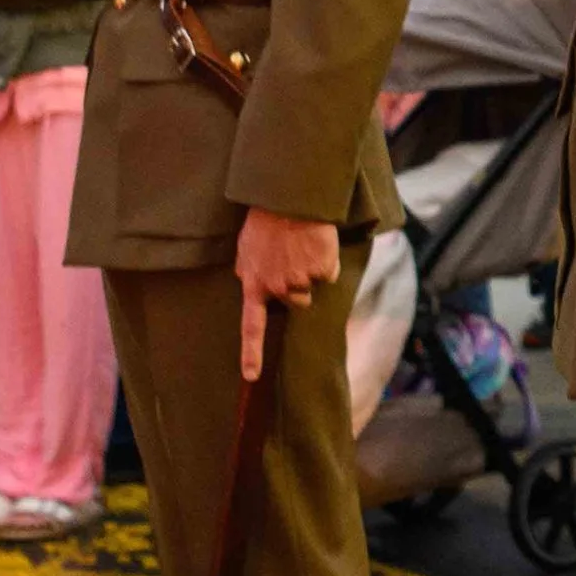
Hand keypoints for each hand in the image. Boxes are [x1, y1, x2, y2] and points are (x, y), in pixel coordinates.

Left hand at [235, 208, 339, 382]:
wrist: (290, 199)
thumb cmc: (265, 220)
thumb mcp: (245, 247)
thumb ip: (247, 270)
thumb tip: (248, 281)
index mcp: (254, 285)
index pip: (252, 327)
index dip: (251, 353)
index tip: (251, 376)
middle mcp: (277, 288)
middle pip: (295, 301)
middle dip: (297, 285)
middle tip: (293, 257)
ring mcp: (300, 280)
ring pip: (313, 287)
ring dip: (312, 271)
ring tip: (304, 246)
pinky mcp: (322, 269)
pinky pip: (329, 272)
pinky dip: (327, 260)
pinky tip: (317, 243)